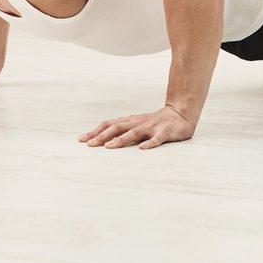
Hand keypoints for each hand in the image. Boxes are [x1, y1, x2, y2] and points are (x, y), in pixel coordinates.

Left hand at [78, 106, 195, 149]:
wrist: (180, 114)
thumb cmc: (154, 122)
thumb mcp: (136, 124)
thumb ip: (122, 130)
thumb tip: (102, 140)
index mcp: (130, 121)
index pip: (109, 125)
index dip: (96, 131)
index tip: (82, 140)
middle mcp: (138, 122)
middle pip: (117, 128)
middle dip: (102, 136)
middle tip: (90, 145)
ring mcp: (151, 127)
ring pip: (134, 132)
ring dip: (121, 139)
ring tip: (110, 146)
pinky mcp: (164, 132)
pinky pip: (156, 139)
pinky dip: (149, 143)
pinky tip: (143, 149)